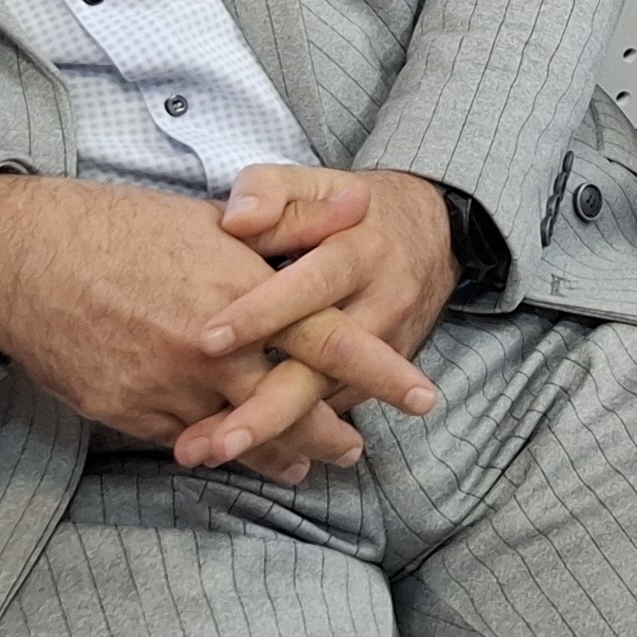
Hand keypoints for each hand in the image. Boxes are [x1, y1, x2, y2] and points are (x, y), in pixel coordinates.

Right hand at [0, 175, 389, 481]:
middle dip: (332, 435)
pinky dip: (220, 450)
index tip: (422, 396)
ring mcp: (171, 387)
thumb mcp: (215, 218)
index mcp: (243, 291)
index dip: (382, 372)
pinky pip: (190, 442)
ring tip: (306, 464)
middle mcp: (214, 347)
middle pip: (295, 406)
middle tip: (357, 450)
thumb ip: (294, 223)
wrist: (24, 261)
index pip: (332, 340)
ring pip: (244, 437)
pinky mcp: (132, 414)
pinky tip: (233, 454)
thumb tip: (360, 206)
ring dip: (280, 454)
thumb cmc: (122, 229)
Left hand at [174, 166, 461, 471]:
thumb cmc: (347, 208)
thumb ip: (271, 192)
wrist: (431, 233)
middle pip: (325, 364)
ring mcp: (386, 346)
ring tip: (205, 453)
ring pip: (325, 398)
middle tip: (212, 441)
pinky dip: (285, 434)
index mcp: (358, 251)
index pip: (310, 286)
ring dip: (268, 434)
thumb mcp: (313, 183)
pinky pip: (331, 408)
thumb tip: (237, 219)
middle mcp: (379, 304)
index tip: (208, 341)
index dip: (262, 313)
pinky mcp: (382, 375)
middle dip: (269, 408)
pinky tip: (234, 449)